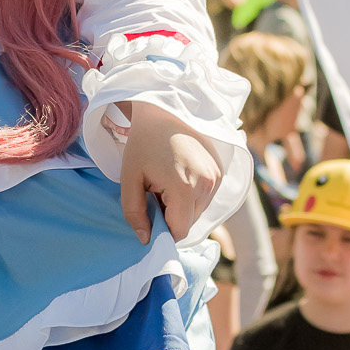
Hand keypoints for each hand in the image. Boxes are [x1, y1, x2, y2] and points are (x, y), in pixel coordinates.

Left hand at [119, 102, 220, 242]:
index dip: (162, 230)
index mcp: (185, 189)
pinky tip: (178, 176)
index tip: (148, 214)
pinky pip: (205, 197)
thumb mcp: (129, 179)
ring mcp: (216, 177)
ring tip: (166, 182)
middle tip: (154, 193)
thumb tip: (145, 239)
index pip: (179, 230)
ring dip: (181, 206)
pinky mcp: (220, 171)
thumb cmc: (143, 143)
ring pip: (198, 210)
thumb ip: (134, 213)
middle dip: (171, 216)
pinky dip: (191, 195)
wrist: (163, 110)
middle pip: (189, 222)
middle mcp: (207, 185)